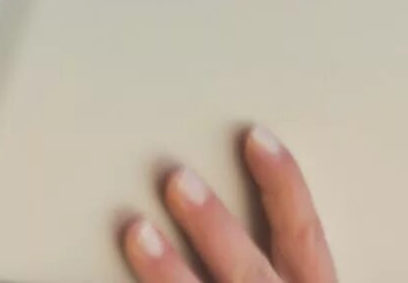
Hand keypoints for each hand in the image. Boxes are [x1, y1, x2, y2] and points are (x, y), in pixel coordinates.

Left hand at [120, 126, 335, 282]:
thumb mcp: (283, 281)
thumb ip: (262, 252)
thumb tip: (192, 184)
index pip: (303, 238)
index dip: (284, 187)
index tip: (255, 138)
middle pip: (251, 271)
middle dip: (215, 227)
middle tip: (176, 180)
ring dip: (171, 272)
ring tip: (136, 232)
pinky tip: (104, 280)